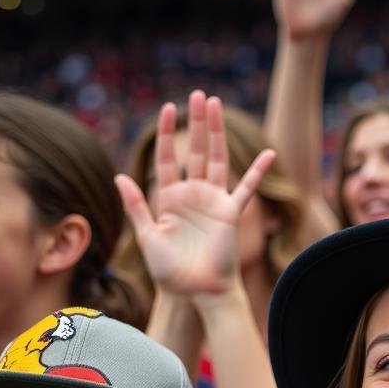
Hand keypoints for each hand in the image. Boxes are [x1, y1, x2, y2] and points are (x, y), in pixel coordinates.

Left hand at [115, 91, 274, 301]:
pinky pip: (246, 189)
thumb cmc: (171, 271)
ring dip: (218, 132)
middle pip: (196, 151)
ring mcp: (214, 202)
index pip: (168, 158)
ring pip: (218, 159)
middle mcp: (193, 195)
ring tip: (217, 104)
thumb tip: (119, 176)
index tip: (168, 108)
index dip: (168, 134)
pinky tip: (269, 154)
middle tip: (199, 95)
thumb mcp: (147, 237)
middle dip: (197, 123)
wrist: (197, 292)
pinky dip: (257, 172)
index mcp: (170, 198)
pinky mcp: (231, 213)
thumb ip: (136, 206)